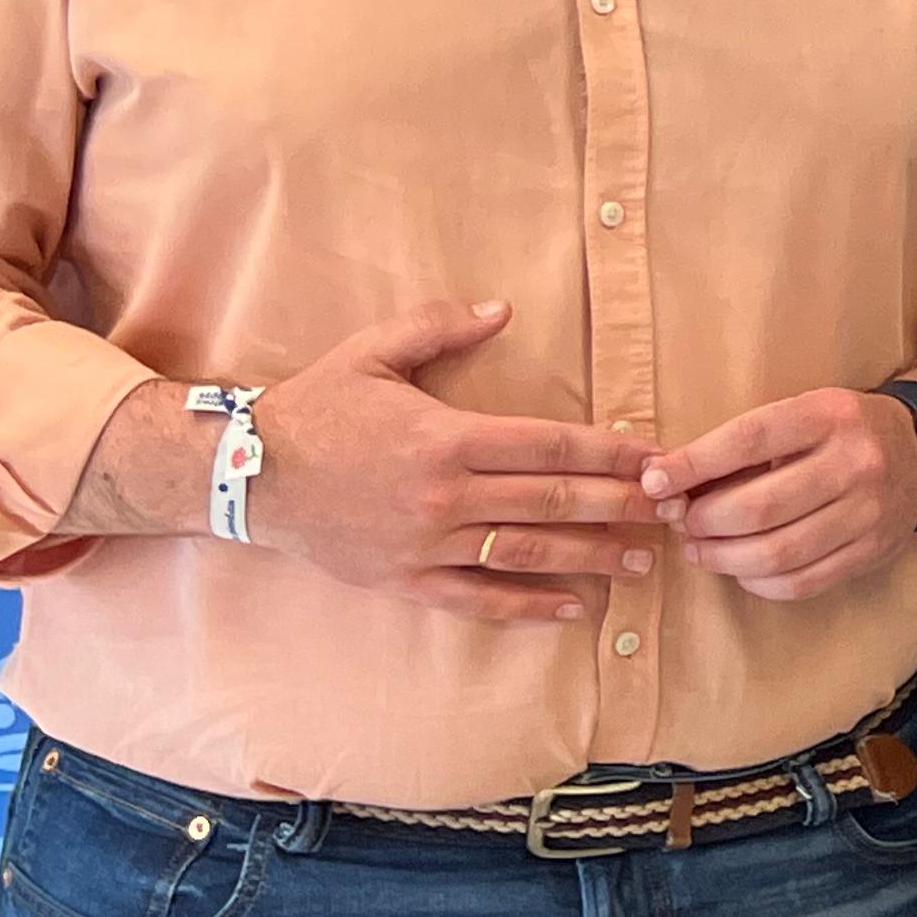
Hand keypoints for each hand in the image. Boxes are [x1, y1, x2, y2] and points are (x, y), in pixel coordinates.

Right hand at [246, 300, 658, 621]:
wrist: (242, 474)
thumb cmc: (317, 406)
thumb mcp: (374, 351)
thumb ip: (439, 324)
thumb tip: (502, 307)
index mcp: (447, 436)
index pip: (551, 445)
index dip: (612, 453)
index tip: (657, 458)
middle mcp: (444, 495)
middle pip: (553, 501)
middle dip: (621, 506)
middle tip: (674, 511)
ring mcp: (425, 543)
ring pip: (526, 554)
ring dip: (593, 558)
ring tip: (645, 562)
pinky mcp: (404, 580)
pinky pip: (477, 600)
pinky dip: (530, 607)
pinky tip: (576, 609)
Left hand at [643, 388, 916, 600]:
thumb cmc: (841, 431)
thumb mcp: (802, 413)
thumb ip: (742, 446)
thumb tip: (667, 481)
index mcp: (829, 416)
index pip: (748, 441)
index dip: (693, 466)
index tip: (654, 482)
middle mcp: (855, 463)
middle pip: (758, 507)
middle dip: (704, 521)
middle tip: (682, 523)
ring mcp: (868, 513)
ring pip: (777, 553)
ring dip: (723, 558)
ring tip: (700, 550)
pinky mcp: (872, 552)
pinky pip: (802, 582)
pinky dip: (759, 582)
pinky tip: (741, 568)